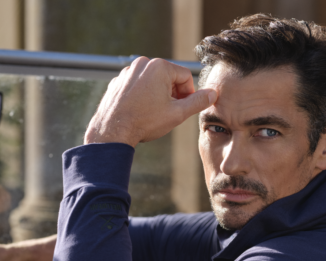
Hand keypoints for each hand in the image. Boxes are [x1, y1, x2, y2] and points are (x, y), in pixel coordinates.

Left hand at [84, 57, 217, 146]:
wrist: (112, 131)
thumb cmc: (144, 122)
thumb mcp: (177, 114)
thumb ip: (198, 102)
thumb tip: (213, 94)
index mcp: (160, 67)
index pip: (185, 77)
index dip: (188, 95)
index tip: (182, 109)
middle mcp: (142, 63)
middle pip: (168, 77)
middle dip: (172, 94)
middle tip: (168, 113)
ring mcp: (128, 71)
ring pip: (152, 82)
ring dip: (157, 95)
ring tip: (152, 113)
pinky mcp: (117, 81)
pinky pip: (137, 86)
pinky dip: (142, 96)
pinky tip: (139, 112)